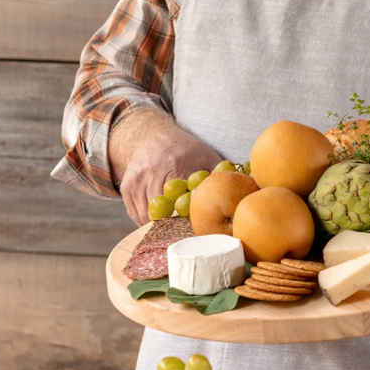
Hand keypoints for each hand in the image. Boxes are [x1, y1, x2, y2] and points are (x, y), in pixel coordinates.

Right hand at [109, 110, 221, 225]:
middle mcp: (153, 172)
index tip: (198, 229)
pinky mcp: (126, 187)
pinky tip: (159, 222)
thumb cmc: (185, 149)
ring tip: (172, 231)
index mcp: (176, 165)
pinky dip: (146, 221)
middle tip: (185, 236)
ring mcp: (137, 180)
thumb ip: (220, 175)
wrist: (152, 134)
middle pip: (162, 213)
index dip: (189, 219)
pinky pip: (135, 214)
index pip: (182, 202)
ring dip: (159, 227)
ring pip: (146, 216)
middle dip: (173, 227)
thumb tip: (243, 190)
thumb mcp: (207, 156)